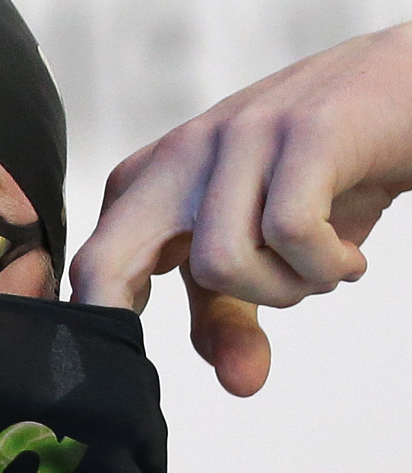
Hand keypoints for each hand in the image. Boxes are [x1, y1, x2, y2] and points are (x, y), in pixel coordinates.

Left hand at [69, 23, 411, 395]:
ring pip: (218, 263)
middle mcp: (178, 155)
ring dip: (286, 290)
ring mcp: (235, 138)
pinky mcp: (300, 131)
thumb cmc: (322, 175)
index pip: (91, 266)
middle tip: (218, 340)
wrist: (405, 86)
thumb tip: (237, 385)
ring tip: (321, 271)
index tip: (123, 376)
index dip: (99, 329)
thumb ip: (231, 316)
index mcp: (151, 183)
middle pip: (106, 261)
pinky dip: (327, 265)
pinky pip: (288, 231)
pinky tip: (351, 258)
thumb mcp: (263, 254)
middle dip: (129, 318)